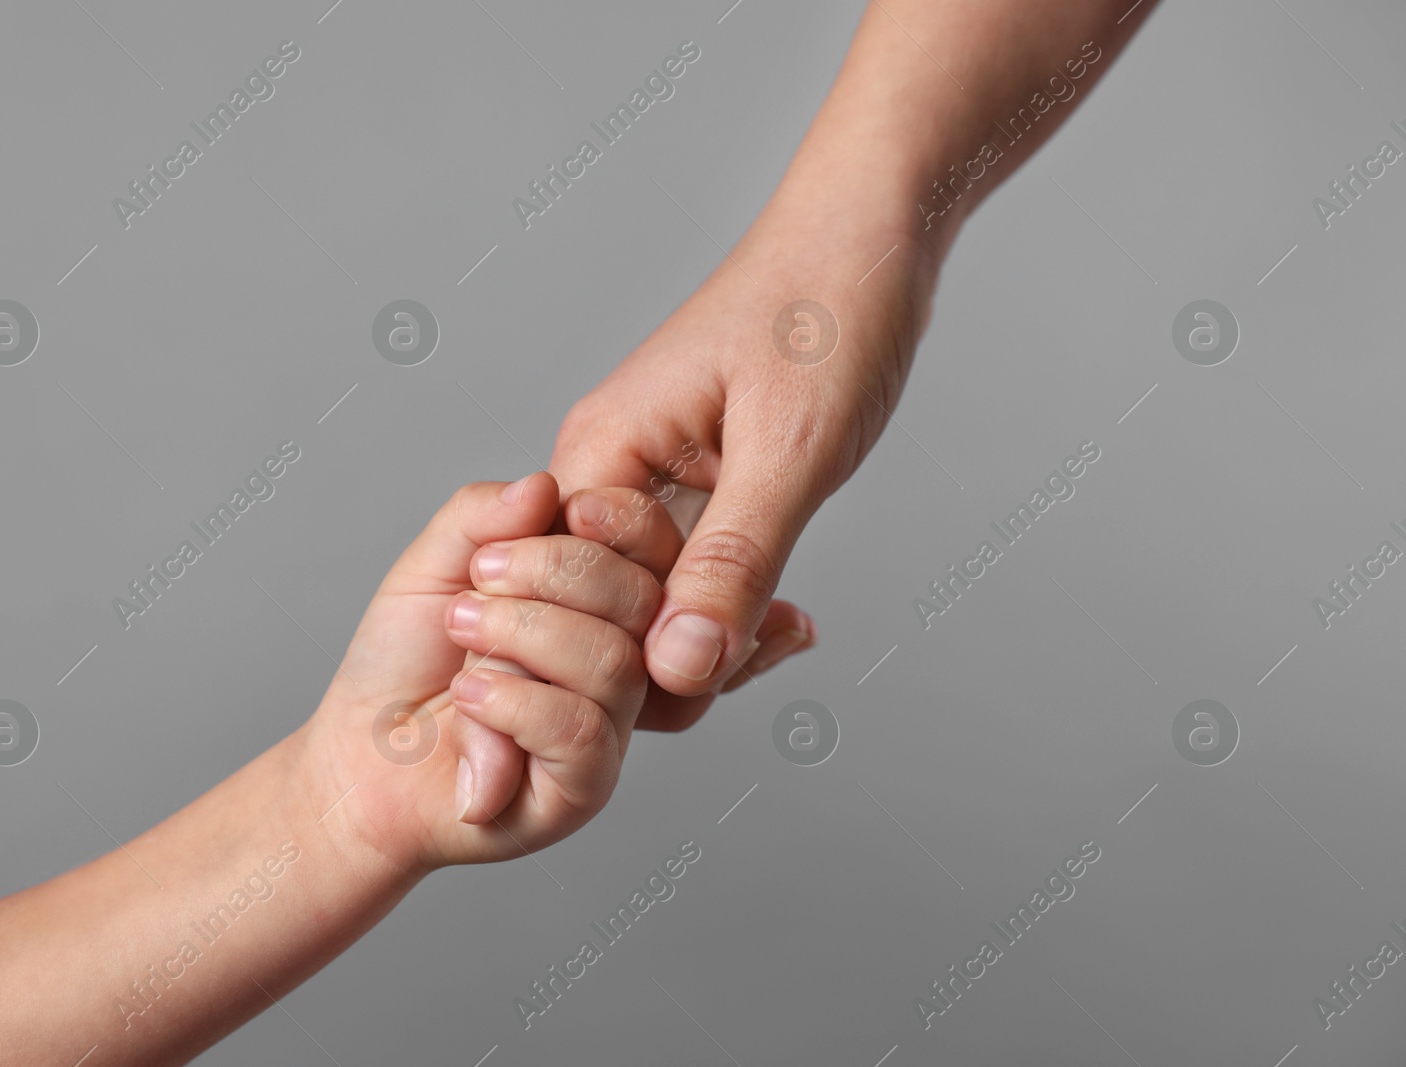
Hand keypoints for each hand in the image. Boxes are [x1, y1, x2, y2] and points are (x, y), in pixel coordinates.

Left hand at [297, 474, 659, 874]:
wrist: (358, 757)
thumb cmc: (403, 663)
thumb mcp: (433, 565)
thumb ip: (483, 516)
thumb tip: (543, 486)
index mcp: (598, 598)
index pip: (651, 546)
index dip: (617, 520)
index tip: (561, 511)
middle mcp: (619, 658)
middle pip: (640, 598)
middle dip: (551, 573)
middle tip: (476, 584)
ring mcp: (609, 726)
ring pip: (610, 661)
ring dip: (519, 636)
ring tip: (461, 634)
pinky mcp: (584, 787)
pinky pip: (579, 729)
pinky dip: (512, 701)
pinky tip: (468, 697)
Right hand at [550, 213, 932, 704]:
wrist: (871, 232)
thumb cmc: (828, 307)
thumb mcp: (790, 448)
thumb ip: (732, 563)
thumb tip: (676, 670)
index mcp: (600, 452)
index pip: (562, 599)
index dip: (622, 655)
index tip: (709, 671)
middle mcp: (605, 471)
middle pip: (593, 614)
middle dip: (667, 657)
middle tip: (764, 646)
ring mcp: (646, 483)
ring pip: (644, 604)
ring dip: (705, 637)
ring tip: (784, 633)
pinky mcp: (690, 490)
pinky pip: (684, 578)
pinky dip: (727, 608)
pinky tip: (781, 617)